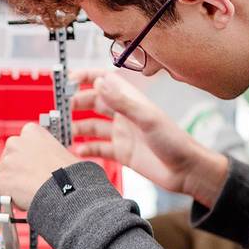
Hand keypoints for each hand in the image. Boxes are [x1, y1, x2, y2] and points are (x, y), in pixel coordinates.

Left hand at [0, 123, 78, 210]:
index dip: (24, 159)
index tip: (31, 169)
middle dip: (15, 171)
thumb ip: (49, 155)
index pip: (20, 143)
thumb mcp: (64, 155)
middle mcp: (16, 142)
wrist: (67, 193)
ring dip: (6, 184)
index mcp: (32, 132)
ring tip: (21, 196)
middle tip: (27, 185)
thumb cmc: (71, 178)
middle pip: (8, 158)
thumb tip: (50, 166)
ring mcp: (6, 161)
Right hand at [71, 71, 228, 206]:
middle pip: (95, 103)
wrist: (186, 171)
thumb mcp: (147, 119)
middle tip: (61, 108)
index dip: (87, 77)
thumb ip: (122, 102)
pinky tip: (77, 151)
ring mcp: (123, 134)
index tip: (68, 79)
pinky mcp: (122, 153)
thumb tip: (98, 82)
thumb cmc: (174, 142)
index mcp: (132, 102)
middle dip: (77, 103)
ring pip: (93, 126)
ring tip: (64, 131)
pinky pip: (99, 148)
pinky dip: (87, 149)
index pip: (106, 81)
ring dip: (78, 127)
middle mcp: (125, 116)